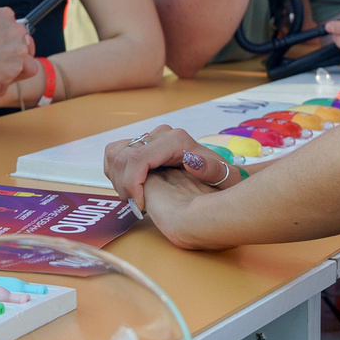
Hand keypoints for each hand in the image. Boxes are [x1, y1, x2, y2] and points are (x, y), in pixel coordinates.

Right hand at [102, 125, 239, 211]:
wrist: (218, 174)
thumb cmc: (221, 181)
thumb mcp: (225, 180)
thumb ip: (215, 171)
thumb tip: (193, 161)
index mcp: (176, 140)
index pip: (138, 159)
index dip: (132, 185)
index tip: (140, 206)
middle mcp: (161, 134)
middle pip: (122, 157)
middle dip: (123, 186)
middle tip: (136, 205)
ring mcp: (149, 137)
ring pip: (114, 154)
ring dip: (117, 180)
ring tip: (134, 198)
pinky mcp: (140, 143)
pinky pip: (114, 153)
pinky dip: (115, 173)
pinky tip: (131, 189)